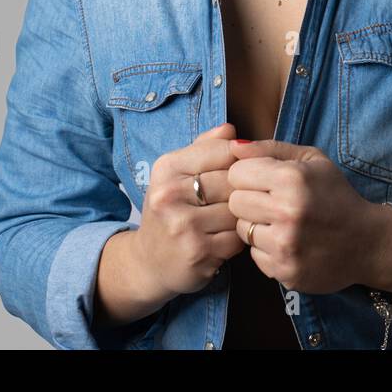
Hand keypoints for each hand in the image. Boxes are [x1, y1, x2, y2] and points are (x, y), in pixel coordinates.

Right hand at [132, 122, 246, 298]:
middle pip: (232, 180)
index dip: (241, 161)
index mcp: (166, 167)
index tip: (243, 170)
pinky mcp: (197, 251)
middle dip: (243, 190)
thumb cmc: (171, 210)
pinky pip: (236, 236)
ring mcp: (182, 225)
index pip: (223, 150)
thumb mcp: (178, 173)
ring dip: (242, 215)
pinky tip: (226, 237)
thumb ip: (205, 147)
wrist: (148, 262)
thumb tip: (231, 129)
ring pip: (237, 209)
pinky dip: (238, 237)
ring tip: (232, 218)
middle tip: (241, 197)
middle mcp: (169, 194)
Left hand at [225, 139, 381, 294]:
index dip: (250, 174)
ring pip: (241, 230)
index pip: (236, 173)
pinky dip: (266, 248)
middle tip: (272, 202)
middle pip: (234, 202)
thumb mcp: (312, 160)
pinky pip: (253, 254)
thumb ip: (270, 148)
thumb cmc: (336, 195)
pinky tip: (288, 242)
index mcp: (292, 179)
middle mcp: (286, 212)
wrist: (368, 242)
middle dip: (250, 199)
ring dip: (256, 225)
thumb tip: (233, 146)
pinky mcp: (284, 271)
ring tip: (281, 222)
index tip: (265, 180)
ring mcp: (285, 245)